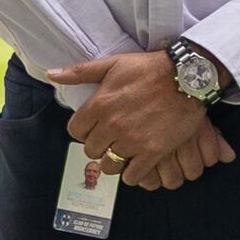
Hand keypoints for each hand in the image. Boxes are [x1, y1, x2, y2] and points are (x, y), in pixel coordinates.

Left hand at [67, 50, 232, 191]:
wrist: (187, 77)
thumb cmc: (150, 68)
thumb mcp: (113, 63)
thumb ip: (80, 72)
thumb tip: (51, 74)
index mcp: (99, 104)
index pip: (75, 131)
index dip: (84, 131)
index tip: (95, 128)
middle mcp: (112, 125)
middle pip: (91, 151)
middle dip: (99, 146)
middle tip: (112, 139)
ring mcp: (132, 140)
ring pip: (109, 166)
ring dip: (114, 161)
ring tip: (124, 152)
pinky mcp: (152, 152)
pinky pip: (132, 176)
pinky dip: (132, 174)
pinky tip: (138, 163)